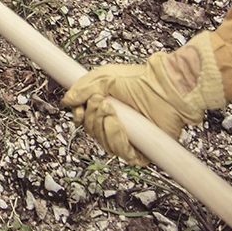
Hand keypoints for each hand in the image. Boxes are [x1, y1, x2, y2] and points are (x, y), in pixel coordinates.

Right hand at [61, 32, 225, 164]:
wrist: (164, 88)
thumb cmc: (140, 80)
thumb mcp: (104, 78)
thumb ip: (83, 89)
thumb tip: (67, 101)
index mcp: (106, 107)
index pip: (85, 120)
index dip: (80, 117)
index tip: (78, 111)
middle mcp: (116, 123)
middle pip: (92, 131)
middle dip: (94, 118)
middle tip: (102, 103)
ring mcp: (128, 137)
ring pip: (104, 143)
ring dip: (105, 126)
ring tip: (113, 111)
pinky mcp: (141, 150)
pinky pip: (121, 152)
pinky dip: (117, 138)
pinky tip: (120, 124)